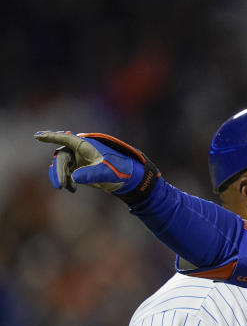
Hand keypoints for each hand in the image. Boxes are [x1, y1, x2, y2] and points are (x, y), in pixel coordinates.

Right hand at [34, 130, 158, 202]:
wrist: (129, 178)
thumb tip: (75, 177)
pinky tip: (72, 189)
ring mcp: (79, 159)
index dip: (51, 137)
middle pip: (62, 157)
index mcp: (86, 145)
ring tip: (65, 187)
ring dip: (61, 176)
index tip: (37, 136)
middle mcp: (80, 150)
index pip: (66, 139)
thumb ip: (92, 174)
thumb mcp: (108, 172)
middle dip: (59, 170)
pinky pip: (67, 173)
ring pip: (62, 165)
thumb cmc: (120, 170)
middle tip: (61, 185)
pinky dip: (66, 180)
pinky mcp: (80, 169)